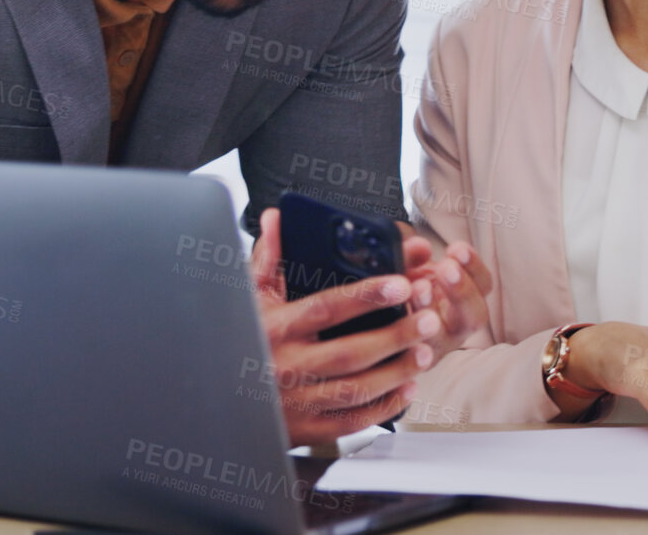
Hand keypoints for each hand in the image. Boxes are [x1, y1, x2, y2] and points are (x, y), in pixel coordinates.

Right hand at [250, 208, 441, 445]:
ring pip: (356, 390)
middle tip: (429, 319)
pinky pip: (352, 421)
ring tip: (426, 352)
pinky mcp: (308, 429)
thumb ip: (268, 259)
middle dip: (396, 335)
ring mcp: (298, 402)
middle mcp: (287, 367)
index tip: (401, 283)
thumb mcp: (249, 300)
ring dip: (397, 371)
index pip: (326, 308)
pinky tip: (407, 388)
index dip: (366, 296)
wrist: (218, 400)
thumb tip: (276, 219)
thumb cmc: (243, 341)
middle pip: (350, 352)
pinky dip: (383, 407)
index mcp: (276, 329)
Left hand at [399, 230, 494, 363]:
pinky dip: (401, 333)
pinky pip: (408, 354)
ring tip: (417, 288)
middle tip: (445, 268)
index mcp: (460, 302)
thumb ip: (410, 253)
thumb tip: (419, 246)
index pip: (482, 285)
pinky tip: (390, 314)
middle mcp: (452, 329)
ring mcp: (430, 351)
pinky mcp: (404, 365)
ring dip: (430, 310)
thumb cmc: (393, 286)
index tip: (456, 248)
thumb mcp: (403, 264)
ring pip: (440, 338)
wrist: (365, 319)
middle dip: (462, 290)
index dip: (474, 267)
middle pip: (474, 317)